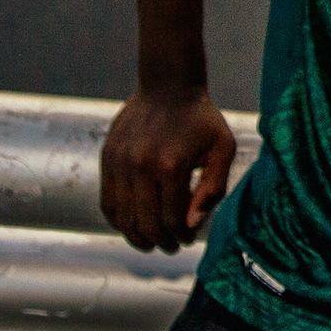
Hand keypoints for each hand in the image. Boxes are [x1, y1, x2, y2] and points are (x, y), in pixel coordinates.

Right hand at [101, 86, 234, 253]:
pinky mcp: (107, 158)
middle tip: (170, 246)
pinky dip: (118, 220)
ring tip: (150, 241)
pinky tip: (132, 223)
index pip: (172, 220)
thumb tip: (192, 225)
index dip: (181, 237)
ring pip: (123, 218)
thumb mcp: (222, 149)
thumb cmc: (201, 119)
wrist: (168, 84)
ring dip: (137, 237)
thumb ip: (213, 189)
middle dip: (160, 243)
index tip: (187, 239)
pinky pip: (107, 202)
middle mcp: (141, 166)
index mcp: (171, 165)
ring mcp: (120, 163)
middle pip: (146, 224)